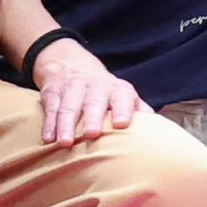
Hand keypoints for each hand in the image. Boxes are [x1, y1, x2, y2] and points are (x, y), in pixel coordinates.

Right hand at [23, 38, 141, 144]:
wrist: (69, 64)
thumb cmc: (104, 91)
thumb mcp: (123, 94)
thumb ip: (140, 110)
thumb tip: (158, 131)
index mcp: (117, 89)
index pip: (122, 98)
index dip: (122, 110)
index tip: (122, 123)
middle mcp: (95, 87)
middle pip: (93, 102)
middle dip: (91, 117)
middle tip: (91, 133)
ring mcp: (72, 89)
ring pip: (68, 106)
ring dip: (65, 125)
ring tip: (64, 142)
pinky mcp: (53, 93)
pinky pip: (50, 109)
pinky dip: (48, 124)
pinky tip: (47, 138)